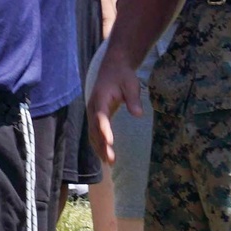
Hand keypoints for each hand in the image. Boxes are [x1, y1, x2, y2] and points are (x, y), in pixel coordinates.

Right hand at [87, 50, 143, 164]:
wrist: (112, 68)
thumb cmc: (123, 76)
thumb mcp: (131, 83)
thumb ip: (133, 98)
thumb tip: (138, 114)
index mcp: (101, 98)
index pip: (100, 116)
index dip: (104, 129)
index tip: (109, 142)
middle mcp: (93, 106)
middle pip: (95, 129)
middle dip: (102, 145)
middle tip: (111, 160)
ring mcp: (92, 112)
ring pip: (92, 133)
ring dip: (99, 148)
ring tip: (108, 162)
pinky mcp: (95, 116)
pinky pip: (94, 132)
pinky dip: (98, 144)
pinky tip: (104, 155)